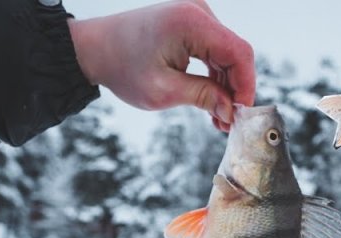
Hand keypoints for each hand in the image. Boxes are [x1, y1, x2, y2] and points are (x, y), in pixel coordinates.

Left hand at [69, 0, 254, 131]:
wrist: (95, 48)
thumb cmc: (122, 67)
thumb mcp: (163, 91)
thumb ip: (203, 98)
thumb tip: (232, 111)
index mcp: (191, 23)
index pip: (238, 53)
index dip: (246, 86)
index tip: (241, 114)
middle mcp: (198, 12)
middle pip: (235, 53)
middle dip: (235, 90)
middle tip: (228, 123)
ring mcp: (196, 15)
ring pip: (227, 54)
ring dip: (226, 86)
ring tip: (218, 118)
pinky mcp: (192, 23)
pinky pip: (214, 50)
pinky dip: (215, 75)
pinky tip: (212, 100)